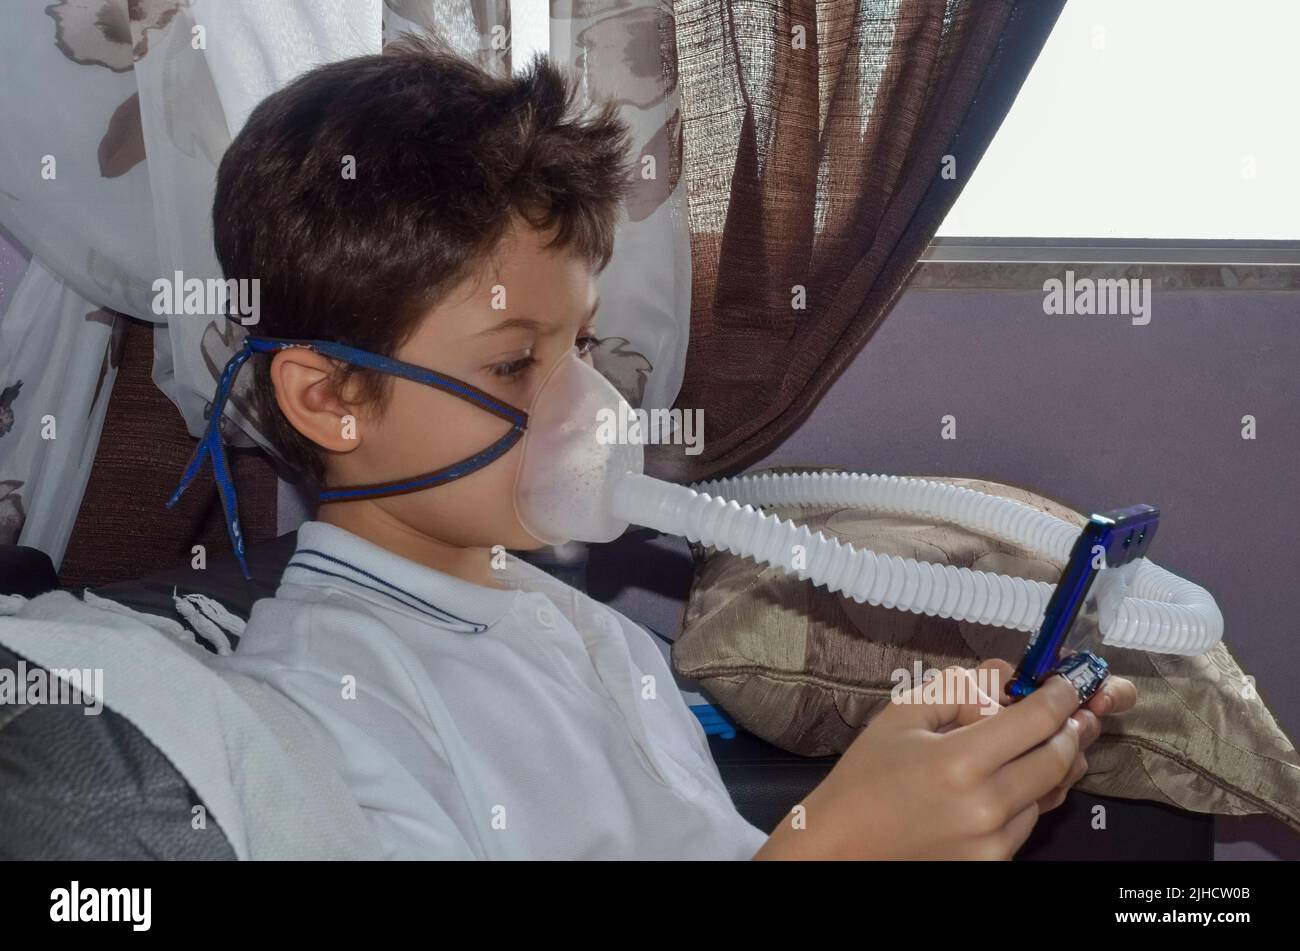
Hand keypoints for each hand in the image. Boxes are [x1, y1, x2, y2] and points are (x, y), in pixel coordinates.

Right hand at [755, 665, 1093, 859]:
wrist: (843, 845)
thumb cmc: (867, 775)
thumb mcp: (903, 714)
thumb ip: (958, 687)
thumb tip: (1006, 676)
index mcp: (960, 761)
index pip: (1038, 719)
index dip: (1060, 694)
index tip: (1065, 682)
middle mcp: (986, 805)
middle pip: (1058, 757)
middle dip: (1070, 728)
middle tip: (1070, 712)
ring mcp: (994, 841)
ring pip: (1050, 791)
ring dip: (1050, 764)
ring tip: (1034, 745)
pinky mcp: (994, 862)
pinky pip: (1029, 821)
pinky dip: (1029, 796)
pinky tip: (1004, 782)